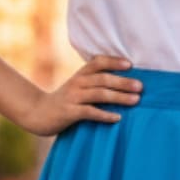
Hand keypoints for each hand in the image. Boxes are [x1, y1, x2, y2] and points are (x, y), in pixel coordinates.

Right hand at [19, 53, 142, 134]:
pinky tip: (117, 118)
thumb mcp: (78, 86)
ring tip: (135, 101)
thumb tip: (125, 82)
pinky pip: (90, 112)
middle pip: (103, 79)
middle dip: (123, 82)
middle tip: (141, 87)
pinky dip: (105, 115)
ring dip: (119, 97)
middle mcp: (77, 82)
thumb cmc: (65, 100)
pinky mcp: (69, 112)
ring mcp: (73, 97)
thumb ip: (95, 81)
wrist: (38, 113)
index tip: (130, 65)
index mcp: (81, 74)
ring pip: (99, 94)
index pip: (98, 62)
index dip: (114, 61)